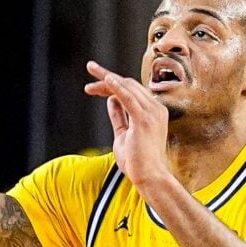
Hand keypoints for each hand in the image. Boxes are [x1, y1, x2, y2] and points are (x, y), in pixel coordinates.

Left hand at [85, 62, 174, 196]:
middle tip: (90, 68)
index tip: (95, 86)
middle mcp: (155, 109)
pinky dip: (118, 87)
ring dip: (108, 78)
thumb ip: (118, 116)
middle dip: (107, 77)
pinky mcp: (145, 120)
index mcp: (153, 112)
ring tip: (92, 69)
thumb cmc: (138, 161)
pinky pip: (129, 98)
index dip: (112, 85)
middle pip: (129, 85)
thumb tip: (110, 100)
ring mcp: (152, 113)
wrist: (150, 177)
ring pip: (127, 87)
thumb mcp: (123, 134)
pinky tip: (107, 80)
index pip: (131, 90)